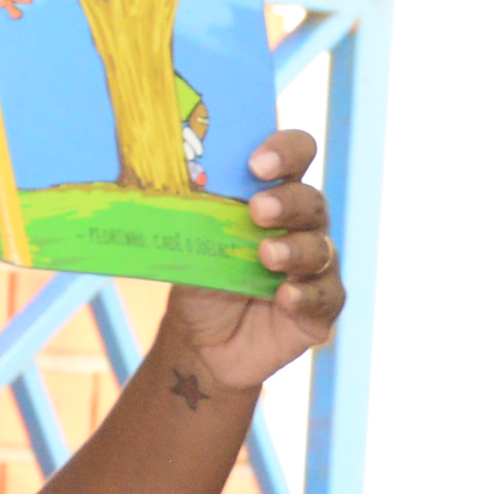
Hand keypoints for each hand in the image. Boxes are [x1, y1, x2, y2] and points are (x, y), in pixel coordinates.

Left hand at [160, 132, 341, 391]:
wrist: (201, 343)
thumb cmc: (202, 279)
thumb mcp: (192, 240)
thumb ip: (195, 210)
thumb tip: (169, 180)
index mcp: (275, 194)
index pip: (295, 156)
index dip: (285, 151)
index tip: (256, 163)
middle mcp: (302, 225)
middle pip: (311, 201)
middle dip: (287, 202)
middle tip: (258, 209)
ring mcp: (315, 267)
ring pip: (320, 248)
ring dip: (295, 249)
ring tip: (266, 254)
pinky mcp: (320, 309)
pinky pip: (325, 297)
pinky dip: (306, 295)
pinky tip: (285, 297)